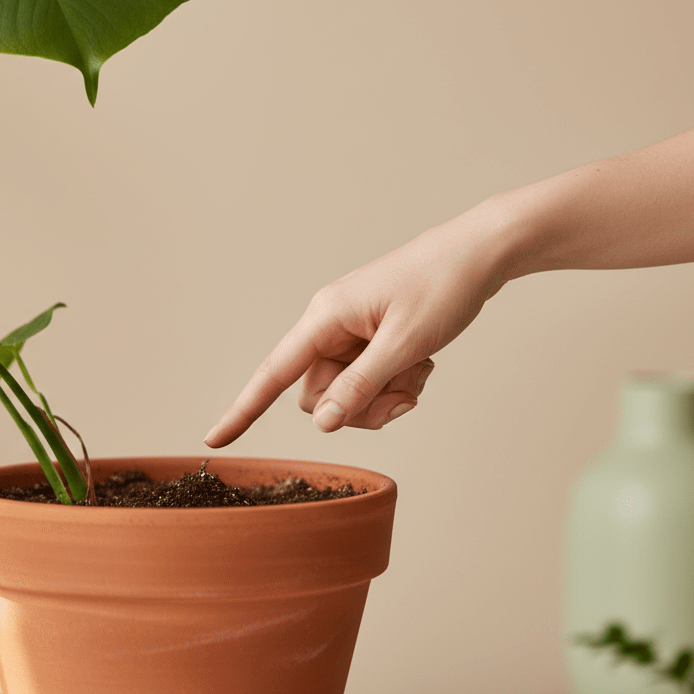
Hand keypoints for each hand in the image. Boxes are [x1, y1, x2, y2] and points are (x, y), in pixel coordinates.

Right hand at [205, 203, 512, 446]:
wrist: (478, 255)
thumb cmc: (442, 288)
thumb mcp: (404, 345)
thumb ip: (361, 386)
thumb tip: (322, 422)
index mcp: (326, 317)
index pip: (273, 372)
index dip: (244, 408)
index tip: (215, 438)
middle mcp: (329, 325)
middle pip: (318, 394)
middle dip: (358, 407)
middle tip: (403, 397)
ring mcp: (350, 332)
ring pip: (345, 393)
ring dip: (382, 396)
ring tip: (417, 374)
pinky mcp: (369, 338)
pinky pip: (366, 380)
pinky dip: (393, 383)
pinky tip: (420, 365)